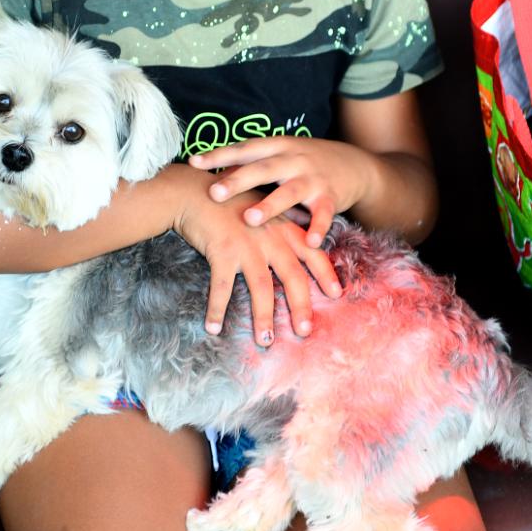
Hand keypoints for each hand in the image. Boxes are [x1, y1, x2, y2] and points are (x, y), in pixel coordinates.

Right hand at [173, 175, 340, 345]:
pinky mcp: (222, 251)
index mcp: (283, 228)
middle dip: (300, 306)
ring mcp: (246, 245)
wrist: (194, 189)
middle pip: (292, 277)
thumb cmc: (229, 200)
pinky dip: (216, 308)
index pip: (312, 253)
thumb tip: (304, 223)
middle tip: (304, 331)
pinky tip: (214, 328)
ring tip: (266, 340)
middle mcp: (270, 238)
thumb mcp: (264, 205)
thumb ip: (285, 218)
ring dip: (263, 316)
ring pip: (261, 287)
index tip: (336, 295)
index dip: (326, 274)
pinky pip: (221, 287)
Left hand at [189, 136, 375, 247]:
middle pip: (263, 168)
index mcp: (277, 147)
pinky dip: (318, 228)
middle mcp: (294, 159)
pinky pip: (323, 214)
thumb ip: (249, 165)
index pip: (245, 148)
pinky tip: (310, 242)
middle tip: (214, 192)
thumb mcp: (279, 156)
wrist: (355, 163)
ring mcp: (313, 178)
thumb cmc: (305, 162)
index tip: (193, 162)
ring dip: (270, 205)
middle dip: (238, 180)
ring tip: (249, 218)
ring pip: (289, 191)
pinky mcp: (331, 196)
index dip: (219, 154)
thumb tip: (208, 174)